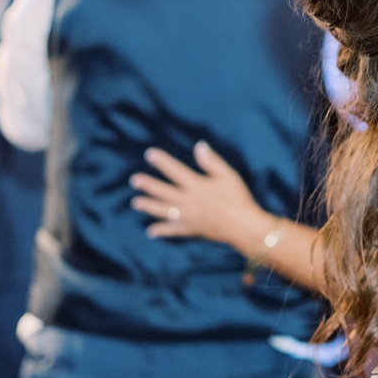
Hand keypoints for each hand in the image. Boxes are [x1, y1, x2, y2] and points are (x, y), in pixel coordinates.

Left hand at [131, 141, 266, 246]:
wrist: (243, 226)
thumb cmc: (238, 198)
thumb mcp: (228, 175)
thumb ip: (212, 162)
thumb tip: (199, 145)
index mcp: (196, 186)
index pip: (175, 171)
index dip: (162, 162)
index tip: (149, 154)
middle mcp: (188, 201)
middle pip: (163, 192)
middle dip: (148, 185)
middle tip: (134, 180)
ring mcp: (188, 217)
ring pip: (163, 211)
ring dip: (149, 206)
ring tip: (136, 203)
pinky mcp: (191, 230)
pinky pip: (173, 231)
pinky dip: (161, 231)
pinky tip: (151, 231)